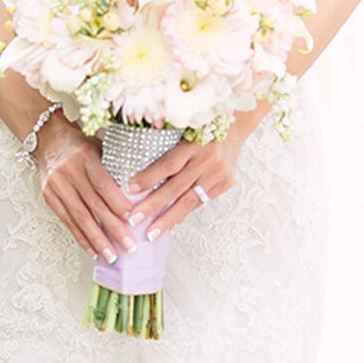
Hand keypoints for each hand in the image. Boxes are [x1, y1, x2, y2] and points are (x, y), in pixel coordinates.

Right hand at [34, 109, 140, 263]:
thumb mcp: (99, 146)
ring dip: (97, 240)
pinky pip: (67, 220)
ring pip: (79, 217)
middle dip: (113, 229)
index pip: (102, 183)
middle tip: (129, 246)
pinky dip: (81, 237)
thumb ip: (115, 165)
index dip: (117, 202)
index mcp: (85, 156)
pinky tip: (93, 250)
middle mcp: (68, 171)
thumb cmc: (80, 144)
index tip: (132, 218)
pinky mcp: (48, 196)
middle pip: (93, 205)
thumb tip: (143, 189)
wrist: (48, 138)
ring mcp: (56, 185)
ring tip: (112, 256)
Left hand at [122, 127, 243, 243]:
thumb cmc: (200, 130)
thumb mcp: (183, 134)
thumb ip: (167, 152)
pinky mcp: (226, 183)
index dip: (149, 178)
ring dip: (168, 219)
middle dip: (153, 206)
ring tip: (152, 234)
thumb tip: (139, 179)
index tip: (130, 189)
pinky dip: (184, 214)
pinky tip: (171, 226)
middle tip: (134, 220)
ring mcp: (218, 173)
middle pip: (176, 187)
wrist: (233, 129)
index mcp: (194, 143)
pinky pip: (200, 203)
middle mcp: (208, 159)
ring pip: (189, 200)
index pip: (169, 164)